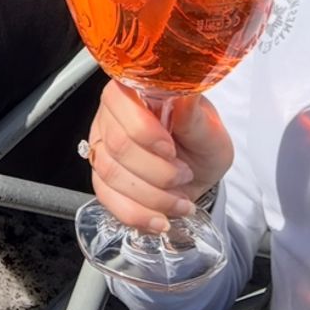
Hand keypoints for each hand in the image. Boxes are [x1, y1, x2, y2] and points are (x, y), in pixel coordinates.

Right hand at [86, 81, 233, 233]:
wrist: (199, 170)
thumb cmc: (201, 142)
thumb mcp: (208, 129)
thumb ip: (193, 115)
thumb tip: (185, 93)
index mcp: (133, 90)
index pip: (119, 101)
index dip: (143, 131)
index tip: (171, 150)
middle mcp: (111, 114)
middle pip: (117, 144)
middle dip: (156, 170)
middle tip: (184, 174)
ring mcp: (102, 145)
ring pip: (111, 174)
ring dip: (151, 196)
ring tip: (180, 200)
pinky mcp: (101, 176)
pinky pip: (107, 199)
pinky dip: (137, 214)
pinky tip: (160, 219)